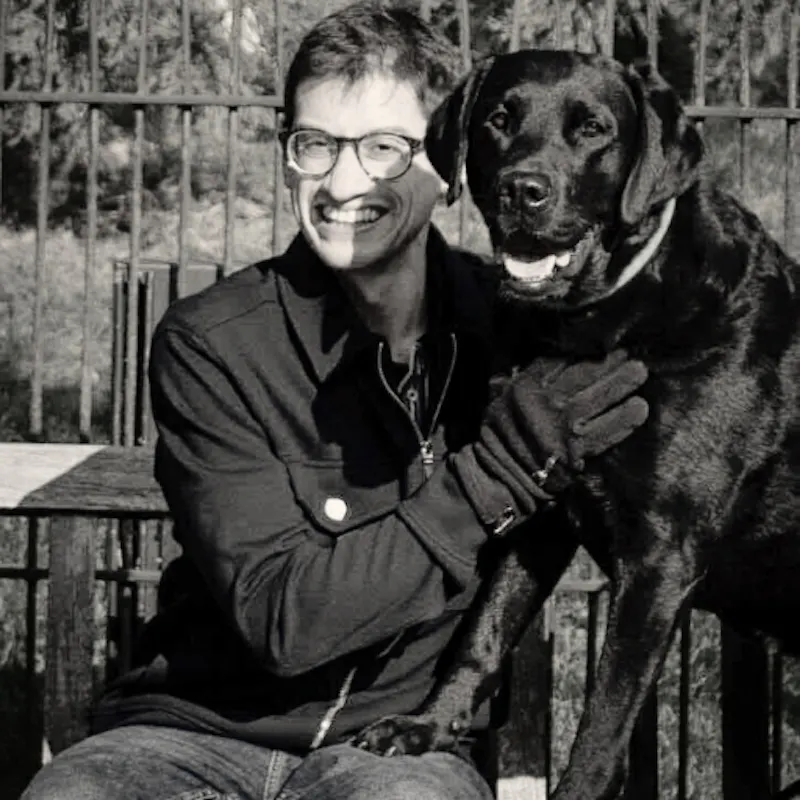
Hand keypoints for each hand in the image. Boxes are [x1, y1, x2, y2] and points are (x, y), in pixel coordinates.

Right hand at [453, 349, 648, 532]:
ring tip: (639, 372)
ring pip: (596, 400)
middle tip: (630, 354)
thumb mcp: (500, 400)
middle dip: (607, 363)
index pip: (557, 362)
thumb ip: (525, 381)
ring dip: (620, 385)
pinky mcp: (574, 453)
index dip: (581, 351)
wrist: (495, 480)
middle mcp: (543, 404)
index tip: (601, 344)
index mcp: (523, 388)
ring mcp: (560, 429)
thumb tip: (555, 362)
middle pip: (582, 376)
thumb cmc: (498, 438)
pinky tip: (640, 408)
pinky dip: (623, 421)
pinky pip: (604, 433)